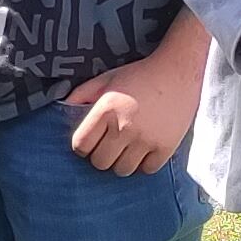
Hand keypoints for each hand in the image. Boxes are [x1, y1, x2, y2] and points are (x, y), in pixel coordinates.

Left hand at [63, 17, 208, 174]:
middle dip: (101, 155)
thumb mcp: (106, 78)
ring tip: (127, 148)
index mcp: (107, 109)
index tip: (91, 141)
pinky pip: (146, 170)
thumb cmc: (139, 74)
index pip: (81, 145)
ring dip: (121, 161)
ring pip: (122, 170)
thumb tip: (61, 110)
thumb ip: (81, 94)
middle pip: (100, 162)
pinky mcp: (166, 147)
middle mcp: (125, 126)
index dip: (82, 146)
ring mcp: (146, 139)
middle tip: (109, 144)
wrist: (179, 70)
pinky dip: (143, 164)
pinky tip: (144, 150)